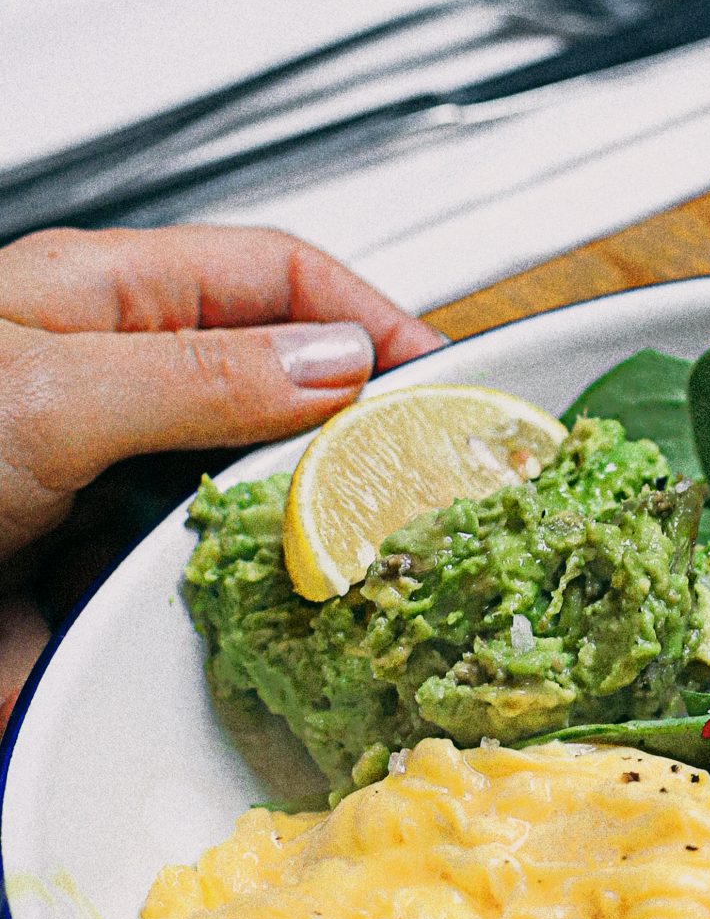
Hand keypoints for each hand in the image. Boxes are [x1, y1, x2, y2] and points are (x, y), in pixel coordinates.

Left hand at [0, 224, 440, 715]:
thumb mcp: (50, 393)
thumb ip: (202, 378)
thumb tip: (338, 371)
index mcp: (103, 303)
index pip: (282, 282)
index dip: (375, 321)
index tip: (450, 385)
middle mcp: (114, 393)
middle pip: (284, 396)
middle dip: (362, 439)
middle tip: (430, 493)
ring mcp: (105, 498)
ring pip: (252, 508)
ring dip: (310, 541)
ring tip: (375, 573)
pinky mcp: (89, 596)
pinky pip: (200, 601)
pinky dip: (248, 621)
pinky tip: (281, 637)